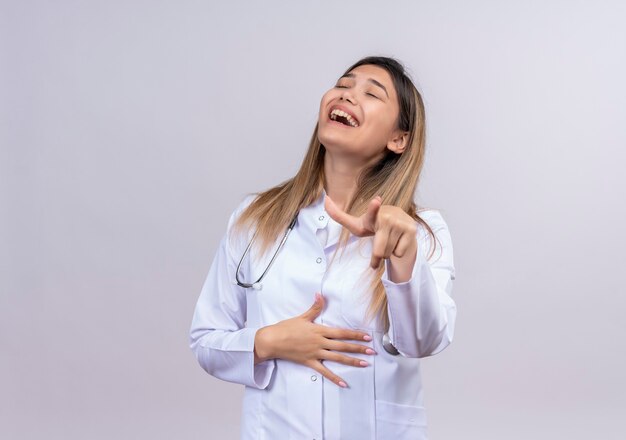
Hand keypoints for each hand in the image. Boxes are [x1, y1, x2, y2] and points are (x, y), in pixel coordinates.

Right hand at [254, 293, 375, 387]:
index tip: (367, 336)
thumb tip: (320, 294)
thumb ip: (314, 307)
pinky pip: (324, 372)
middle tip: (372, 351)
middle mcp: (320, 342)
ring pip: (337, 358)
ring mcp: (316, 353)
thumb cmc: (286, 328)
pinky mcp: (310, 362)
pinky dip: (334, 378)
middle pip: (343, 345)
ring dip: (352, 361)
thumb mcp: (302, 316)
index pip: (341, 332)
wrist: (272, 341)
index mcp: (319, 330)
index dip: (355, 334)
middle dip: (359, 348)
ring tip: (365, 364)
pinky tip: (344, 383)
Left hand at [324, 194, 417, 270]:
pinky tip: (398, 241)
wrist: (400, 225)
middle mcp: (388, 217)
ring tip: (389, 242)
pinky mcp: (411, 229)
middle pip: (380, 251)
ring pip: (389, 253)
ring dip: (387, 253)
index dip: (373, 207)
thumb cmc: (374, 226)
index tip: (376, 201)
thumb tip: (325, 199)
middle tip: (377, 250)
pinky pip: (399, 253)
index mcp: (373, 214)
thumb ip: (339, 215)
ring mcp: (401, 223)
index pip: (372, 212)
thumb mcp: (356, 224)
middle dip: (377, 257)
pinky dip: (397, 252)